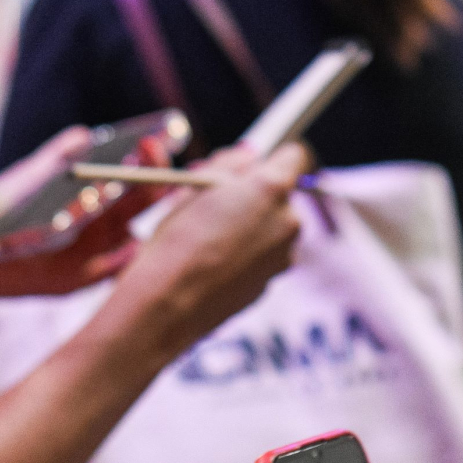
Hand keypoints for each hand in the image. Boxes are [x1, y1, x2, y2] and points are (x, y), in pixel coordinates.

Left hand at [0, 128, 162, 331]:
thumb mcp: (29, 180)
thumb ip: (58, 158)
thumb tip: (86, 135)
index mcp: (94, 197)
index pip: (132, 175)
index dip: (148, 159)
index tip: (155, 140)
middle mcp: (101, 224)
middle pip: (139, 202)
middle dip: (154, 181)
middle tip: (162, 163)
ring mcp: (95, 252)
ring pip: (133, 233)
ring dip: (146, 214)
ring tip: (152, 191)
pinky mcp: (81, 278)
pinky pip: (114, 269)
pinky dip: (125, 257)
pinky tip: (131, 241)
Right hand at [96, 143, 306, 372]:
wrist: (168, 306)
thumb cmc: (176, 242)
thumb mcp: (195, 185)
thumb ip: (231, 163)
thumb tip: (248, 157)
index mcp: (272, 188)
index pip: (295, 156)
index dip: (272, 158)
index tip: (252, 167)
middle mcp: (288, 221)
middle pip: (282, 195)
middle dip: (256, 195)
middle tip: (219, 203)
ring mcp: (283, 256)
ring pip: (273, 228)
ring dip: (251, 227)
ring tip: (210, 238)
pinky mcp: (271, 283)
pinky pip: (263, 257)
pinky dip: (246, 255)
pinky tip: (214, 263)